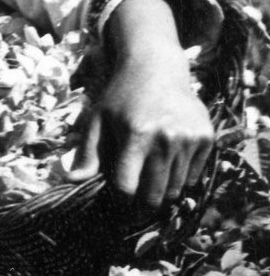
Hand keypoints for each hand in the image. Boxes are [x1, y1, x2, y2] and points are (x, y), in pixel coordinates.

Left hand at [68, 0, 213, 207]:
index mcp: (135, 134)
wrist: (156, 68)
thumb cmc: (120, 97)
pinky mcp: (206, 138)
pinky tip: (167, 164)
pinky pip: (193, 176)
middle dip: (142, 206)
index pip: (127, 187)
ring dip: (161, 193)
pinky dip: (180, 178)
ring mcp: (188, 138)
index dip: (119, 201)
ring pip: (175, 189)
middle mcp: (165, 138)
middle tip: (134, 206)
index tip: (115, 203)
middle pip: (154, 194)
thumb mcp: (97, 119)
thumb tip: (70, 180)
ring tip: (149, 183)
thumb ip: (87, 152)